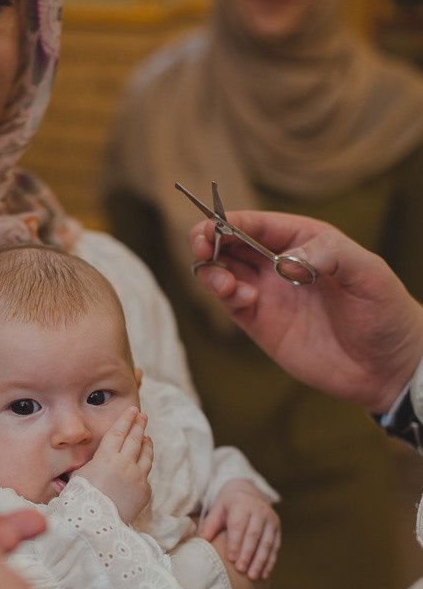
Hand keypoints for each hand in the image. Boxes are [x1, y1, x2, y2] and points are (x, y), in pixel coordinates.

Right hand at [73, 406, 152, 522]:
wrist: (97, 526)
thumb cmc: (81, 501)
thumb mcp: (78, 478)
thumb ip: (85, 466)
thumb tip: (77, 463)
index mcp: (106, 458)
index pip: (118, 432)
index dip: (125, 419)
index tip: (132, 409)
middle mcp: (125, 464)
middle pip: (135, 439)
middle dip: (139, 425)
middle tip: (142, 415)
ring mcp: (138, 478)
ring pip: (146, 455)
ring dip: (146, 443)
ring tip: (147, 436)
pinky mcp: (145, 491)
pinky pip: (145, 475)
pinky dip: (144, 465)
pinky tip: (144, 461)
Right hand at [190, 212, 422, 412]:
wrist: (386, 367)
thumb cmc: (384, 312)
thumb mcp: (369, 273)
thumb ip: (332, 254)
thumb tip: (287, 259)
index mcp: (304, 239)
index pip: (257, 222)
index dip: (230, 221)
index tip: (214, 227)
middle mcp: (279, 263)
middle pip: (229, 243)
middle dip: (207, 240)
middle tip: (203, 247)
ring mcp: (267, 294)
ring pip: (222, 271)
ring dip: (211, 271)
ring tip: (225, 283)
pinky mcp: (260, 324)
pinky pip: (230, 303)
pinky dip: (226, 297)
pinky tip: (245, 301)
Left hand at [198, 480, 279, 581]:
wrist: (248, 493)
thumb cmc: (228, 506)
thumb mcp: (217, 510)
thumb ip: (210, 524)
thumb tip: (202, 540)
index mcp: (242, 504)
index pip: (239, 525)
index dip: (235, 543)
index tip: (230, 559)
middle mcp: (259, 510)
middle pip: (254, 535)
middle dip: (247, 554)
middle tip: (241, 569)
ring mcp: (271, 519)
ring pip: (266, 542)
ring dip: (260, 561)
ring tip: (252, 576)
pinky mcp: (277, 528)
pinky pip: (275, 546)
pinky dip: (269, 561)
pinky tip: (264, 574)